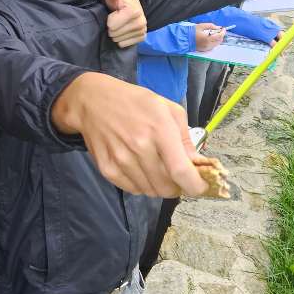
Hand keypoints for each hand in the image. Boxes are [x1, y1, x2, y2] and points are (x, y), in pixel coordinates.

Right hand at [52, 72, 205, 198]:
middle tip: (176, 175)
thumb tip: (197, 164)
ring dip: (159, 185)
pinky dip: (141, 185)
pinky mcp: (107, 169)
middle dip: (177, 186)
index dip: (195, 186)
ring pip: (150, 191)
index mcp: (159, 130)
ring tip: (156, 168)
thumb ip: (185, 137)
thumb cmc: (134, 102)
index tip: (201, 187)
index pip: (181, 172)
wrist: (92, 101)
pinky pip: (133, 190)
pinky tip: (140, 169)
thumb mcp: (168, 108)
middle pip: (166, 187)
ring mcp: (121, 160)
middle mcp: (140, 147)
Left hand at [104, 0, 146, 47]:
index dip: (109, 20)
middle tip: (115, 20)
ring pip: (118, 40)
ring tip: (119, 24)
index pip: (111, 25)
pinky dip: (121, 39)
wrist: (132, 5)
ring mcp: (142, 31)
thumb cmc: (119, 1)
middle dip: (111, 28)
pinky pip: (123, 44)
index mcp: (134, 11)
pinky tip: (123, 30)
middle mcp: (141, 22)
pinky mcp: (142, 37)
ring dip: (116, 33)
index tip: (113, 14)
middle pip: (114, 34)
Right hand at [195, 25, 224, 51]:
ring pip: (217, 44)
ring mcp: (206, 48)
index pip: (219, 36)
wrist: (185, 39)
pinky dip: (214, 42)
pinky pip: (213, 46)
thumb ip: (211, 26)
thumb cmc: (192, 32)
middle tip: (220, 31)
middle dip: (221, 35)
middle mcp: (208, 45)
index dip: (223, 32)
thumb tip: (218, 27)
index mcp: (208, 39)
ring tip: (215, 34)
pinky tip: (212, 38)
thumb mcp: (202, 26)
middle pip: (219, 41)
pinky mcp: (205, 50)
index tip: (224, 28)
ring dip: (218, 39)